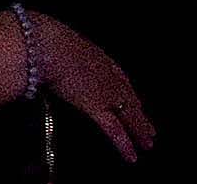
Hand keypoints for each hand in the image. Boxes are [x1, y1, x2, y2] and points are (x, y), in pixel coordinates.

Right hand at [32, 12, 155, 163]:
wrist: (47, 45)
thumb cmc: (47, 40)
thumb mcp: (60, 44)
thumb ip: (64, 56)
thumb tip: (55, 60)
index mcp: (99, 57)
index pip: (120, 78)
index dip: (128, 92)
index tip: (135, 102)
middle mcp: (108, 75)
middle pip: (129, 98)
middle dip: (139, 114)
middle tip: (149, 129)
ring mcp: (106, 92)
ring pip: (129, 114)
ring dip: (139, 130)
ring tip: (147, 143)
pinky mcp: (98, 107)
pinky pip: (115, 129)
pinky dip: (125, 144)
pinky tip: (132, 156)